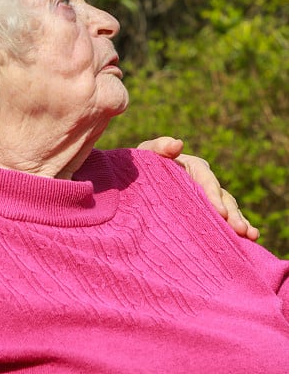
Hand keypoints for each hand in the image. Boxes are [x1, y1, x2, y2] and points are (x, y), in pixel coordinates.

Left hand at [137, 136, 259, 241]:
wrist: (136, 187)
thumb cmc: (143, 168)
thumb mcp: (147, 154)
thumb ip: (160, 147)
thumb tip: (178, 143)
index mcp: (194, 167)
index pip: (207, 180)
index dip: (214, 195)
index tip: (220, 212)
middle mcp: (206, 183)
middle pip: (223, 197)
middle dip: (233, 214)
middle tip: (240, 229)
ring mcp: (208, 201)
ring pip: (229, 211)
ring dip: (240, 223)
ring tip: (251, 236)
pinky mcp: (207, 216)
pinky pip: (224, 224)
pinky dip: (235, 232)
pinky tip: (249, 243)